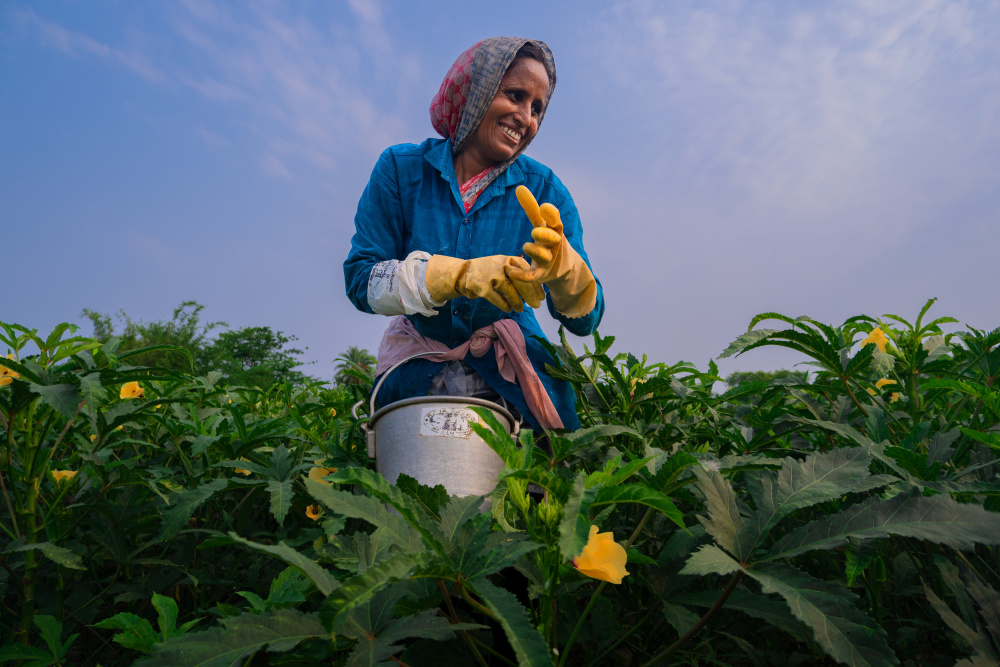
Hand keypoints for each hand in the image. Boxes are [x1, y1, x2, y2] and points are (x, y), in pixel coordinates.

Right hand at [426, 254, 544, 312]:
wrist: (464, 272)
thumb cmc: (490, 271)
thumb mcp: (505, 266)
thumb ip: (519, 273)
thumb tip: (536, 289)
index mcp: (510, 260)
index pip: (528, 273)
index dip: (536, 286)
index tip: (542, 297)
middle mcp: (502, 265)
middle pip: (520, 282)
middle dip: (530, 295)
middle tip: (537, 306)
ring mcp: (491, 275)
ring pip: (509, 291)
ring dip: (517, 302)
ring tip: (521, 309)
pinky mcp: (482, 287)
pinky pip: (496, 298)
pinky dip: (504, 305)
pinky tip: (508, 309)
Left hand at [506, 186, 596, 317]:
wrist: (562, 269)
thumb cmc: (548, 241)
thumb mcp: (542, 225)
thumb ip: (531, 208)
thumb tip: (519, 187)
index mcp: (555, 231)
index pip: (555, 221)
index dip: (551, 215)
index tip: (544, 207)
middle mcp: (553, 246)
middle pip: (552, 239)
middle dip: (545, 235)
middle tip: (534, 231)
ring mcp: (548, 261)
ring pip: (543, 257)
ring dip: (535, 251)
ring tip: (526, 246)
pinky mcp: (540, 275)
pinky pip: (531, 276)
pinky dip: (521, 275)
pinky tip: (510, 270)